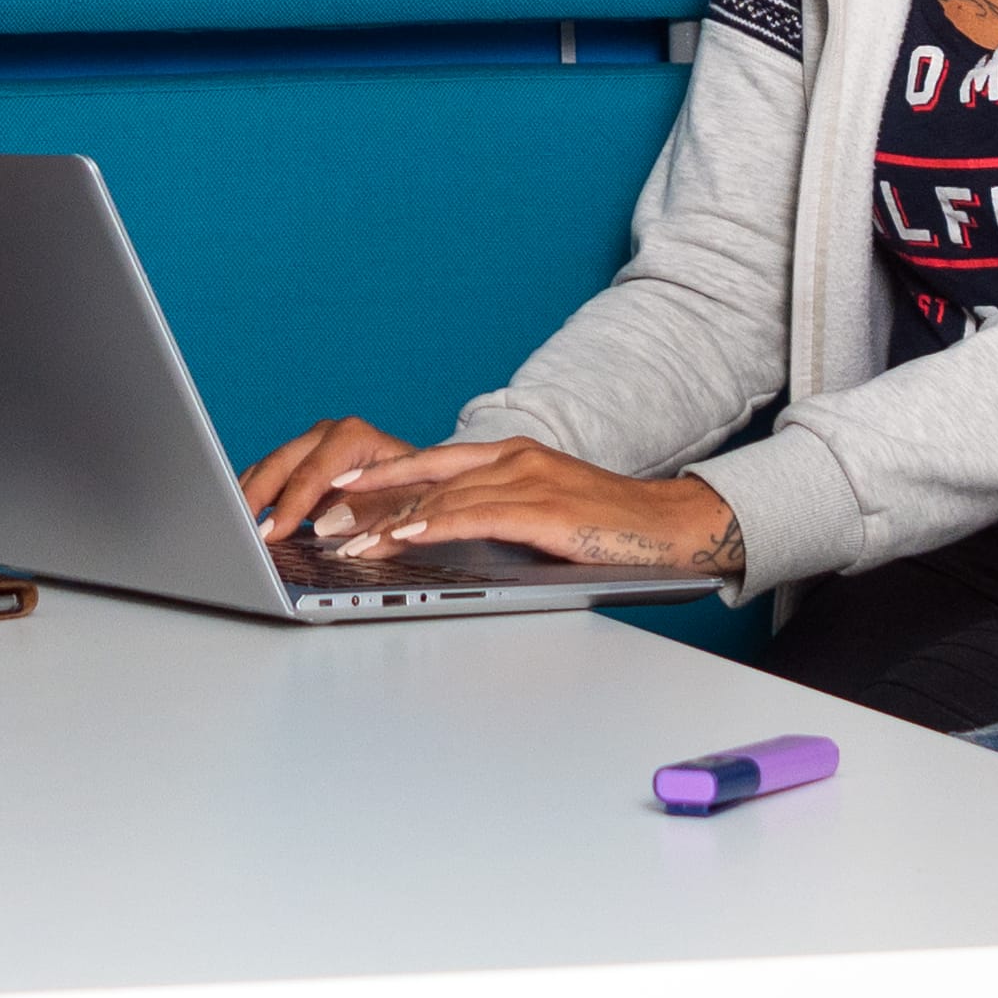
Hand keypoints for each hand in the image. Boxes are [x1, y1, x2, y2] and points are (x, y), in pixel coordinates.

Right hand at [239, 418, 418, 544]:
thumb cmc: (414, 492)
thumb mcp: (402, 505)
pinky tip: (242, 517)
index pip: (311, 474)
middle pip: (279, 465)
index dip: (288, 507)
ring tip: (232, 525)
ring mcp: (308, 447)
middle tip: (240, 530)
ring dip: (248, 496)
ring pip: (267, 468)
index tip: (271, 534)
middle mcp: (325, 434)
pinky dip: (254, 497)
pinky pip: (268, 477)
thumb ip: (366, 512)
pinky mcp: (298, 464)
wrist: (419, 481)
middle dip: (256, 498)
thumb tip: (326, 523)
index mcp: (351, 436)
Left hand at [308, 437, 746, 576]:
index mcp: (513, 456)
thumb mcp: (543, 515)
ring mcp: (530, 479)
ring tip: (347, 541)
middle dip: (368, 497)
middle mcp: (515, 458)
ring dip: (388, 521)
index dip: (381, 476)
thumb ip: (497, 518)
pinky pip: (475, 515)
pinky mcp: (545, 508)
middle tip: (321, 515)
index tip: (337, 491)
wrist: (675, 529)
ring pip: (441, 495)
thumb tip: (443, 540)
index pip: (432, 463)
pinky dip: (433, 524)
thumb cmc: (610, 530)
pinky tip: (403, 536)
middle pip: (425, 474)